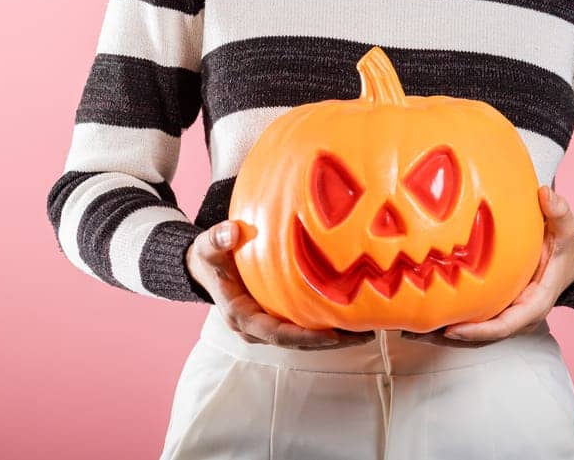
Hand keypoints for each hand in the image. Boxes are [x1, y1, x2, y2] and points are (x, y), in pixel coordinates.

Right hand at [187, 219, 374, 349]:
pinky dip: (327, 326)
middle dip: (331, 341)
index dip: (306, 337)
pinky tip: (352, 318)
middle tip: (364, 335)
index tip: (334, 334)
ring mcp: (268, 326)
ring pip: (304, 339)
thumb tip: (233, 231)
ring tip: (367, 331)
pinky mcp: (277, 318)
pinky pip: (303, 327)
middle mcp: (256, 329)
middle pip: (297, 342)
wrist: (206, 267)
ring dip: (335, 337)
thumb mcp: (208, 246)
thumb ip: (218, 239)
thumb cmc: (210, 257)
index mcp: (241, 316)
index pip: (277, 334)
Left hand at [404, 186, 573, 346]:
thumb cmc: (562, 250)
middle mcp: (517, 316)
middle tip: (415, 332)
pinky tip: (420, 318)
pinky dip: (447, 322)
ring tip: (408, 332)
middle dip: (450, 337)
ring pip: (473, 334)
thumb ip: (559, 213)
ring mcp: (505, 315)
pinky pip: (471, 321)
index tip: (452, 330)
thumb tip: (545, 193)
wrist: (566, 264)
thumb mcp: (564, 230)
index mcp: (534, 303)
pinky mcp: (494, 309)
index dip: (479, 330)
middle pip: (482, 337)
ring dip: (441, 335)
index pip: (505, 325)